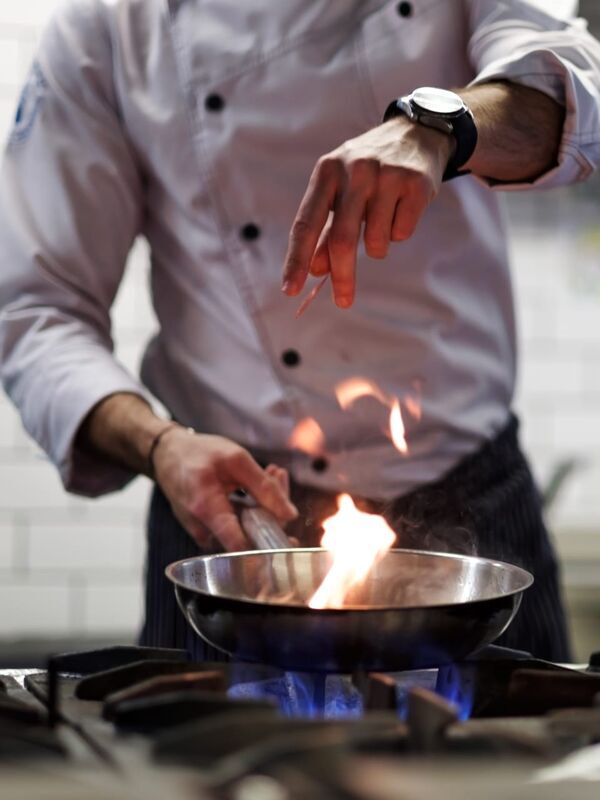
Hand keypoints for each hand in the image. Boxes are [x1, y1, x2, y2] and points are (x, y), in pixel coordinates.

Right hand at [152, 427, 297, 550]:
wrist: (168, 454)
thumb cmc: (198, 453)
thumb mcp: (236, 459)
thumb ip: (264, 487)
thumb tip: (289, 515)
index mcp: (206, 509)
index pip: (240, 546)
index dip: (267, 549)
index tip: (289, 538)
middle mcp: (203, 529)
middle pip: (251, 536)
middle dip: (273, 507)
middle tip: (278, 475)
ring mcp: (204, 533)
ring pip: (247, 530)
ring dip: (266, 503)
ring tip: (271, 472)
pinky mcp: (208, 531)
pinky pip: (238, 526)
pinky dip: (253, 506)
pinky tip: (259, 481)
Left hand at [282, 117, 452, 308]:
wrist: (417, 133)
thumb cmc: (368, 170)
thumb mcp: (340, 191)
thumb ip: (326, 230)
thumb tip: (315, 270)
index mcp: (326, 172)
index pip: (306, 223)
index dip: (296, 259)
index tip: (290, 288)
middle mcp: (354, 170)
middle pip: (343, 240)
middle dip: (342, 276)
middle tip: (343, 301)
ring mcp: (386, 175)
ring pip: (376, 242)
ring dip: (377, 246)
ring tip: (382, 219)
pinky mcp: (415, 184)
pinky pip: (401, 233)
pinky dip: (399, 232)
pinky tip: (402, 207)